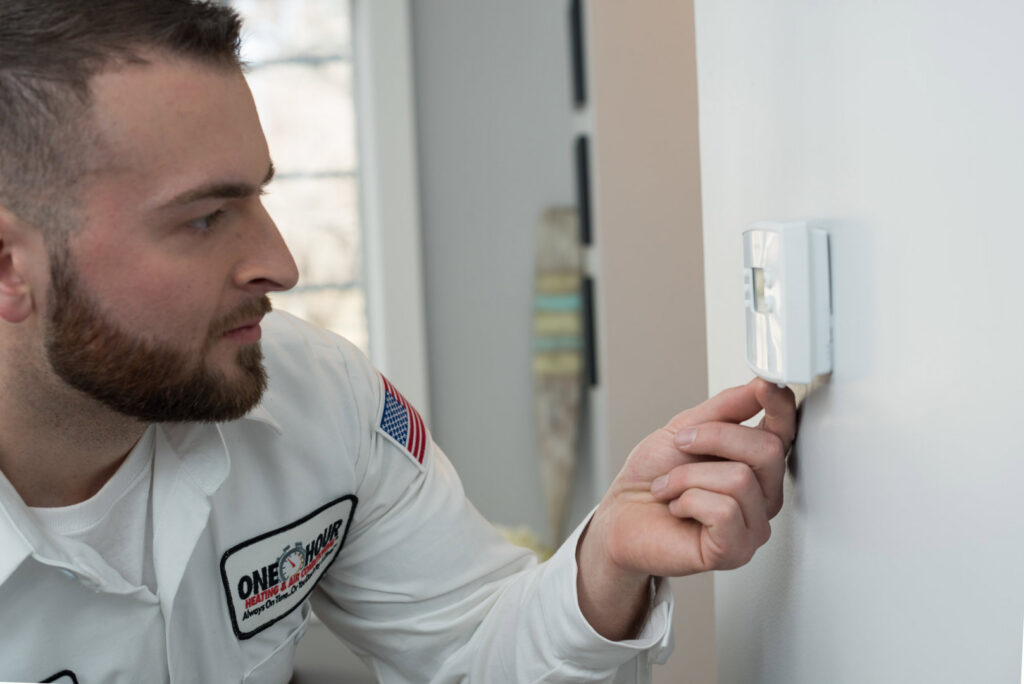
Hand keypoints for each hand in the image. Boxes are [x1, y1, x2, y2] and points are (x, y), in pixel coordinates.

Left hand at [576, 378, 795, 638]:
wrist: (621, 515)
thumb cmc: (651, 477)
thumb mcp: (685, 428)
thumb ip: (727, 408)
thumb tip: (761, 385)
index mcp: (755, 463)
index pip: (784, 432)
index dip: (781, 407)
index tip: (766, 386)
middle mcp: (762, 495)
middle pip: (768, 450)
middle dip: (714, 438)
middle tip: (681, 444)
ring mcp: (753, 525)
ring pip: (741, 479)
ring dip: (689, 476)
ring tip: (670, 486)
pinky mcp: (735, 550)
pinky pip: (724, 510)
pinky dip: (688, 501)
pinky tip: (677, 508)